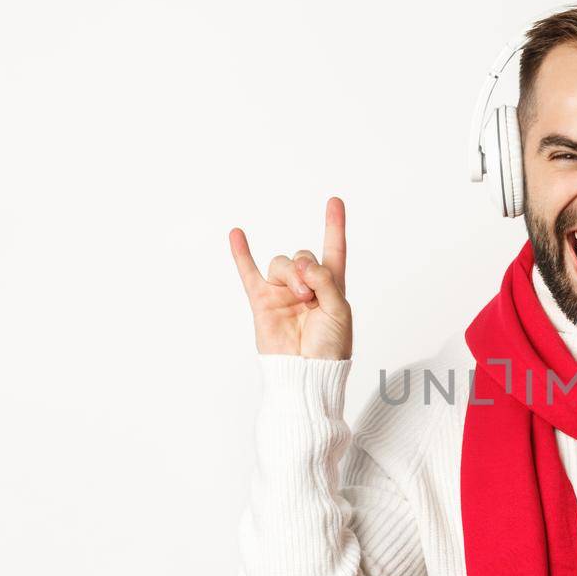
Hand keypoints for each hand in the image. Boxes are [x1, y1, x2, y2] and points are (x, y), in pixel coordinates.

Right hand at [229, 196, 352, 359]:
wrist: (307, 373)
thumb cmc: (330, 349)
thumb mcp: (339, 311)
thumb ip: (325, 281)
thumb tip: (302, 264)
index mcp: (331, 287)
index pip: (333, 250)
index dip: (334, 226)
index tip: (335, 202)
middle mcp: (306, 286)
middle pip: (302, 256)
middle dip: (307, 269)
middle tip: (311, 295)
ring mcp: (282, 293)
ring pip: (281, 263)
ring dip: (290, 275)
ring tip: (299, 298)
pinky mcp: (262, 301)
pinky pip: (248, 272)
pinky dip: (242, 253)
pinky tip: (237, 234)